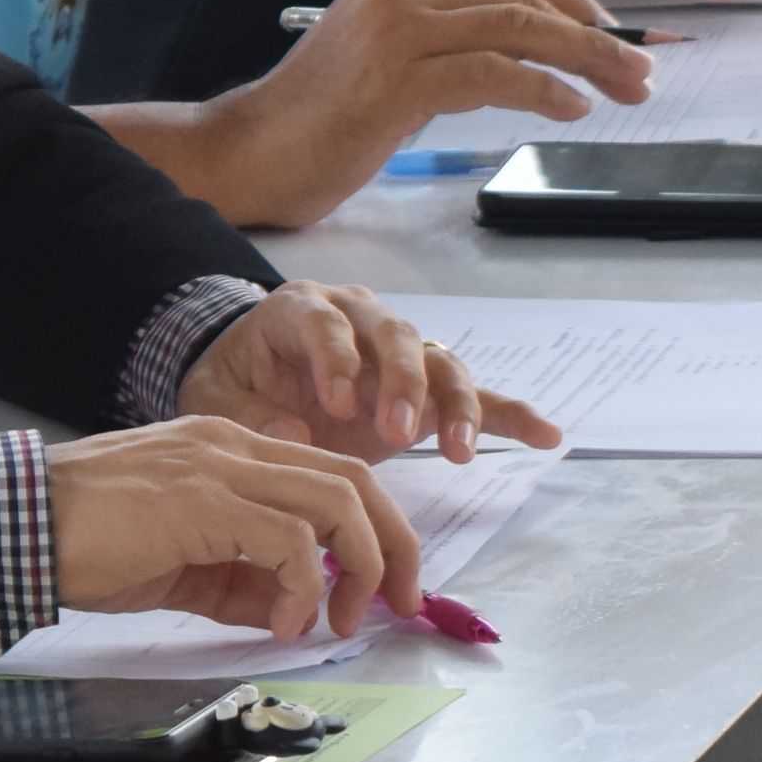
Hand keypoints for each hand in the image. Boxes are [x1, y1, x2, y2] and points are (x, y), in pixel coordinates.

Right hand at [44, 414, 416, 641]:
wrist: (17, 524)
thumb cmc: (85, 545)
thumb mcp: (181, 566)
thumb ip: (241, 581)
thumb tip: (294, 612)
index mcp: (230, 452)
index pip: (331, 476)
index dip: (376, 532)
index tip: (386, 592)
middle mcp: (234, 447)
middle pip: (354, 481)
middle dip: (395, 547)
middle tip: (402, 607)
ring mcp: (219, 468)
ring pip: (334, 501)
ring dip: (359, 568)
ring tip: (340, 621)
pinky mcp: (203, 500)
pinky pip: (289, 538)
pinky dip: (303, 585)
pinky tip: (283, 623)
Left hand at [175, 278, 563, 464]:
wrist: (249, 375)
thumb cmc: (232, 382)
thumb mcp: (215, 397)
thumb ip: (247, 413)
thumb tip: (297, 432)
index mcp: (302, 310)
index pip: (327, 323)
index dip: (337, 360)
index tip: (337, 407)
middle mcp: (359, 317)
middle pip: (395, 336)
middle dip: (402, 384)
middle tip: (397, 434)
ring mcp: (396, 350)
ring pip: (438, 362)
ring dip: (453, 404)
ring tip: (459, 451)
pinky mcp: (422, 386)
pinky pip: (473, 393)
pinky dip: (509, 413)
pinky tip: (547, 435)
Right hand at [188, 0, 658, 227]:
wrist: (247, 153)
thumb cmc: (318, 121)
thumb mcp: (388, 62)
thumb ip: (446, 44)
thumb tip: (526, 57)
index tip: (616, 34)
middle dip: (597, 29)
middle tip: (641, 66)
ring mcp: (395, 29)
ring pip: (519, 26)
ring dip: (586, 58)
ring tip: (625, 88)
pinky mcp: (396, 79)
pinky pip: (492, 72)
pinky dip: (544, 88)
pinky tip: (571, 107)